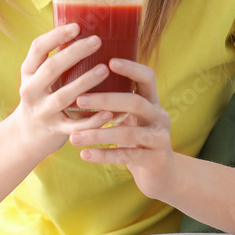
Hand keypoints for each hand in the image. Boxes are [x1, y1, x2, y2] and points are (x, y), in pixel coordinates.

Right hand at [12, 24, 118, 160]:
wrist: (27, 135)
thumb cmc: (42, 98)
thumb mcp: (38, 78)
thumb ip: (54, 60)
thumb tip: (84, 31)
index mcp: (28, 73)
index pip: (37, 48)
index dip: (56, 36)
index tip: (76, 26)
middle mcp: (31, 90)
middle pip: (51, 68)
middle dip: (74, 53)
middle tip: (97, 41)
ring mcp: (42, 111)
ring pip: (63, 96)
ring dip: (84, 82)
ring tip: (104, 69)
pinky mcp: (55, 130)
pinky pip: (75, 125)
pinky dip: (92, 120)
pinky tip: (109, 112)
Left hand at [67, 58, 178, 199]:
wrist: (161, 173)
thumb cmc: (136, 136)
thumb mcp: (131, 116)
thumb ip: (116, 99)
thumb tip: (81, 75)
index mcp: (152, 101)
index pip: (147, 77)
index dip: (131, 68)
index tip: (109, 61)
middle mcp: (159, 116)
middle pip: (135, 103)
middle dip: (106, 100)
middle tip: (79, 100)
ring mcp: (159, 139)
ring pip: (128, 134)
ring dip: (98, 134)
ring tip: (73, 138)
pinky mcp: (155, 160)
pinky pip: (126, 156)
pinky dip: (104, 155)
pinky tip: (84, 154)